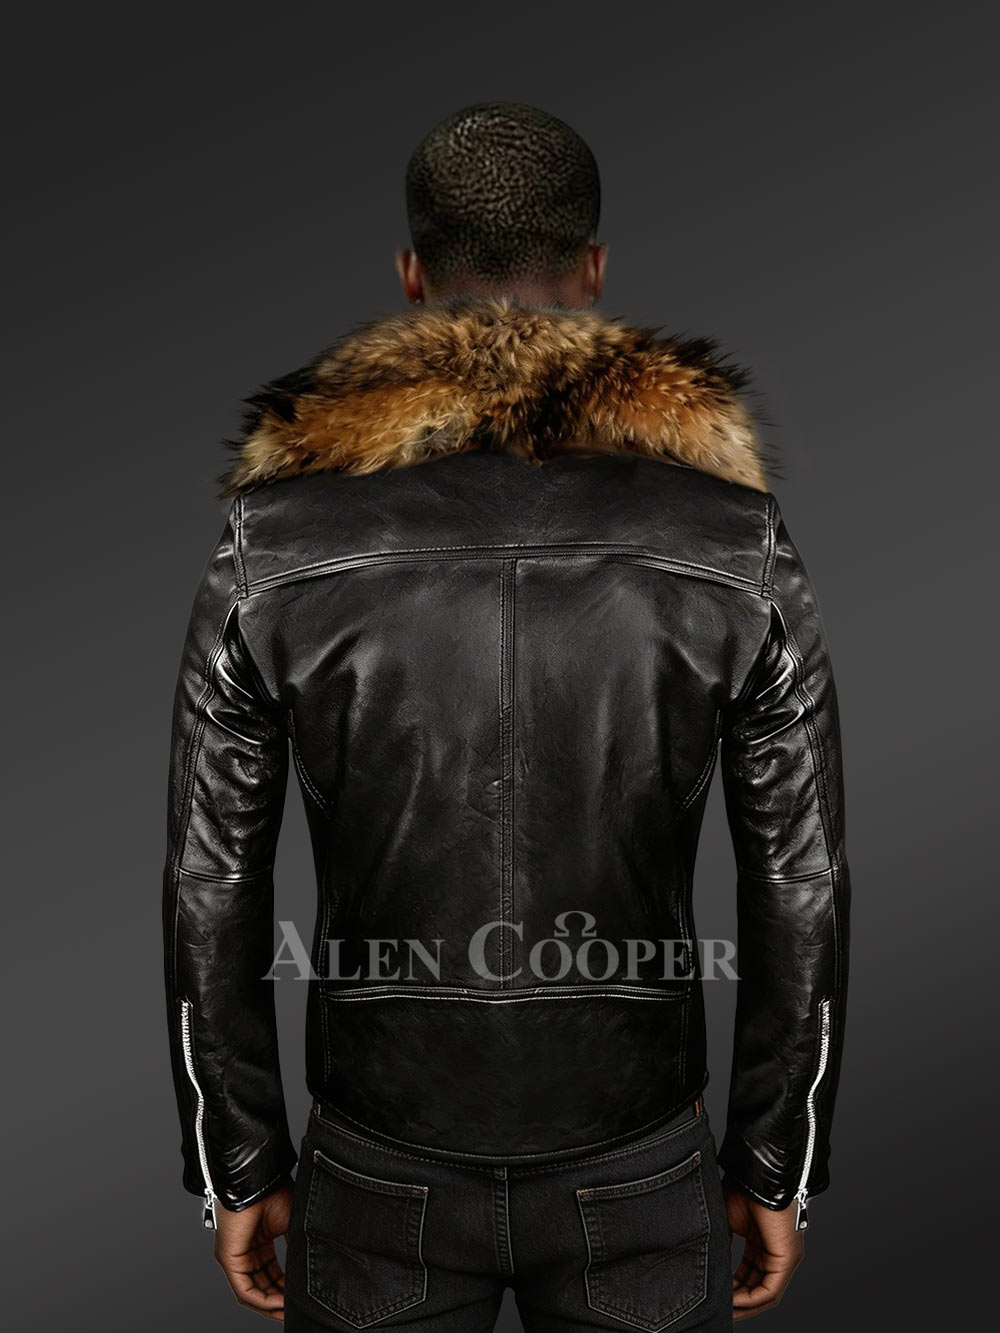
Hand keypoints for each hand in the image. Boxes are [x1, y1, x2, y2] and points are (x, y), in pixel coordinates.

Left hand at [213, 1181, 293, 1321]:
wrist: (259, 1180)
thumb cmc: (274, 1193)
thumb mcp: (292, 1225)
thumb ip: (297, 1249)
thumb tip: (312, 1269)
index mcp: (261, 1243)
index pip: (273, 1275)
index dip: (287, 1289)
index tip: (301, 1298)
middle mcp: (246, 1253)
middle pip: (262, 1287)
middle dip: (279, 1302)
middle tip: (295, 1310)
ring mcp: (236, 1257)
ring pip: (252, 1292)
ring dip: (271, 1306)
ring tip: (288, 1311)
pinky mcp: (228, 1259)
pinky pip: (244, 1289)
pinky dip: (262, 1300)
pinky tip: (279, 1303)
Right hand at [724, 1179, 803, 1319]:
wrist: (756, 1178)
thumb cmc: (742, 1191)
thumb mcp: (726, 1224)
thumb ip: (722, 1247)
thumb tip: (710, 1267)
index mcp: (761, 1244)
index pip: (749, 1275)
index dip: (733, 1289)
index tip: (716, 1296)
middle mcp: (775, 1253)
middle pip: (758, 1288)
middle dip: (739, 1302)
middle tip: (721, 1308)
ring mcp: (784, 1257)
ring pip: (766, 1293)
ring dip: (745, 1305)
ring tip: (727, 1309)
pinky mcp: (788, 1259)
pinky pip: (770, 1289)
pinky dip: (752, 1299)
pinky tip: (735, 1300)